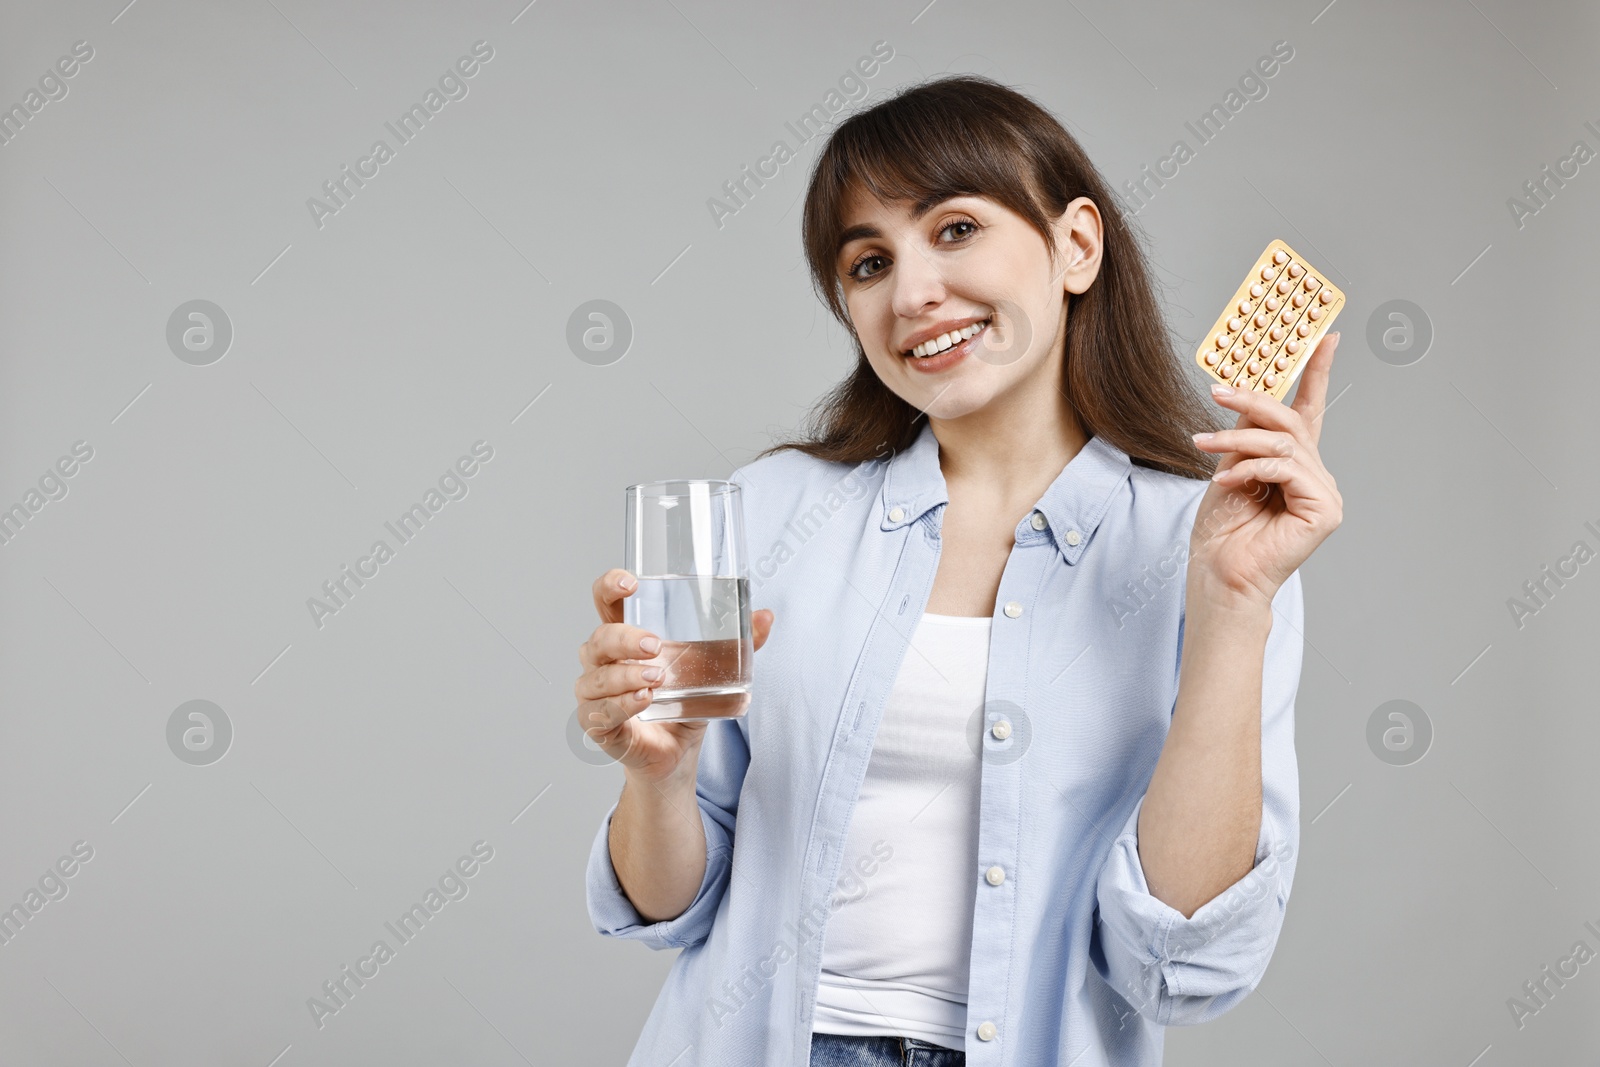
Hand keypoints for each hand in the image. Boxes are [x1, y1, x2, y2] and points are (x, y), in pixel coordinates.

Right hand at [575, 568, 774, 784]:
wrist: (676, 754)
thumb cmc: (683, 704)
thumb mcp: (713, 670)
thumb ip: (739, 644)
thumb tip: (766, 617)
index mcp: (625, 638)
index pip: (605, 602)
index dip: (610, 587)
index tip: (631, 582)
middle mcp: (604, 662)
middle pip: (599, 639)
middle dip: (625, 638)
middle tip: (654, 645)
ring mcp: (596, 694)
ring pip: (596, 677)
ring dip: (625, 675)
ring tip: (656, 679)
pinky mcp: (598, 725)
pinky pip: (599, 712)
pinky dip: (621, 705)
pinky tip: (643, 700)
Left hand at [1187, 331, 1344, 610]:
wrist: (1218, 574)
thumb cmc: (1221, 531)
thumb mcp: (1230, 469)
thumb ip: (1248, 440)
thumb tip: (1252, 406)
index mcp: (1294, 465)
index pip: (1308, 412)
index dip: (1318, 374)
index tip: (1326, 337)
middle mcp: (1315, 476)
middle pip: (1291, 422)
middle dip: (1253, 402)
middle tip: (1217, 392)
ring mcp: (1324, 494)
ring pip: (1283, 443)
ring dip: (1238, 438)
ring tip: (1203, 442)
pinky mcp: (1324, 511)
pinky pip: (1287, 469)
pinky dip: (1250, 469)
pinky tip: (1225, 479)